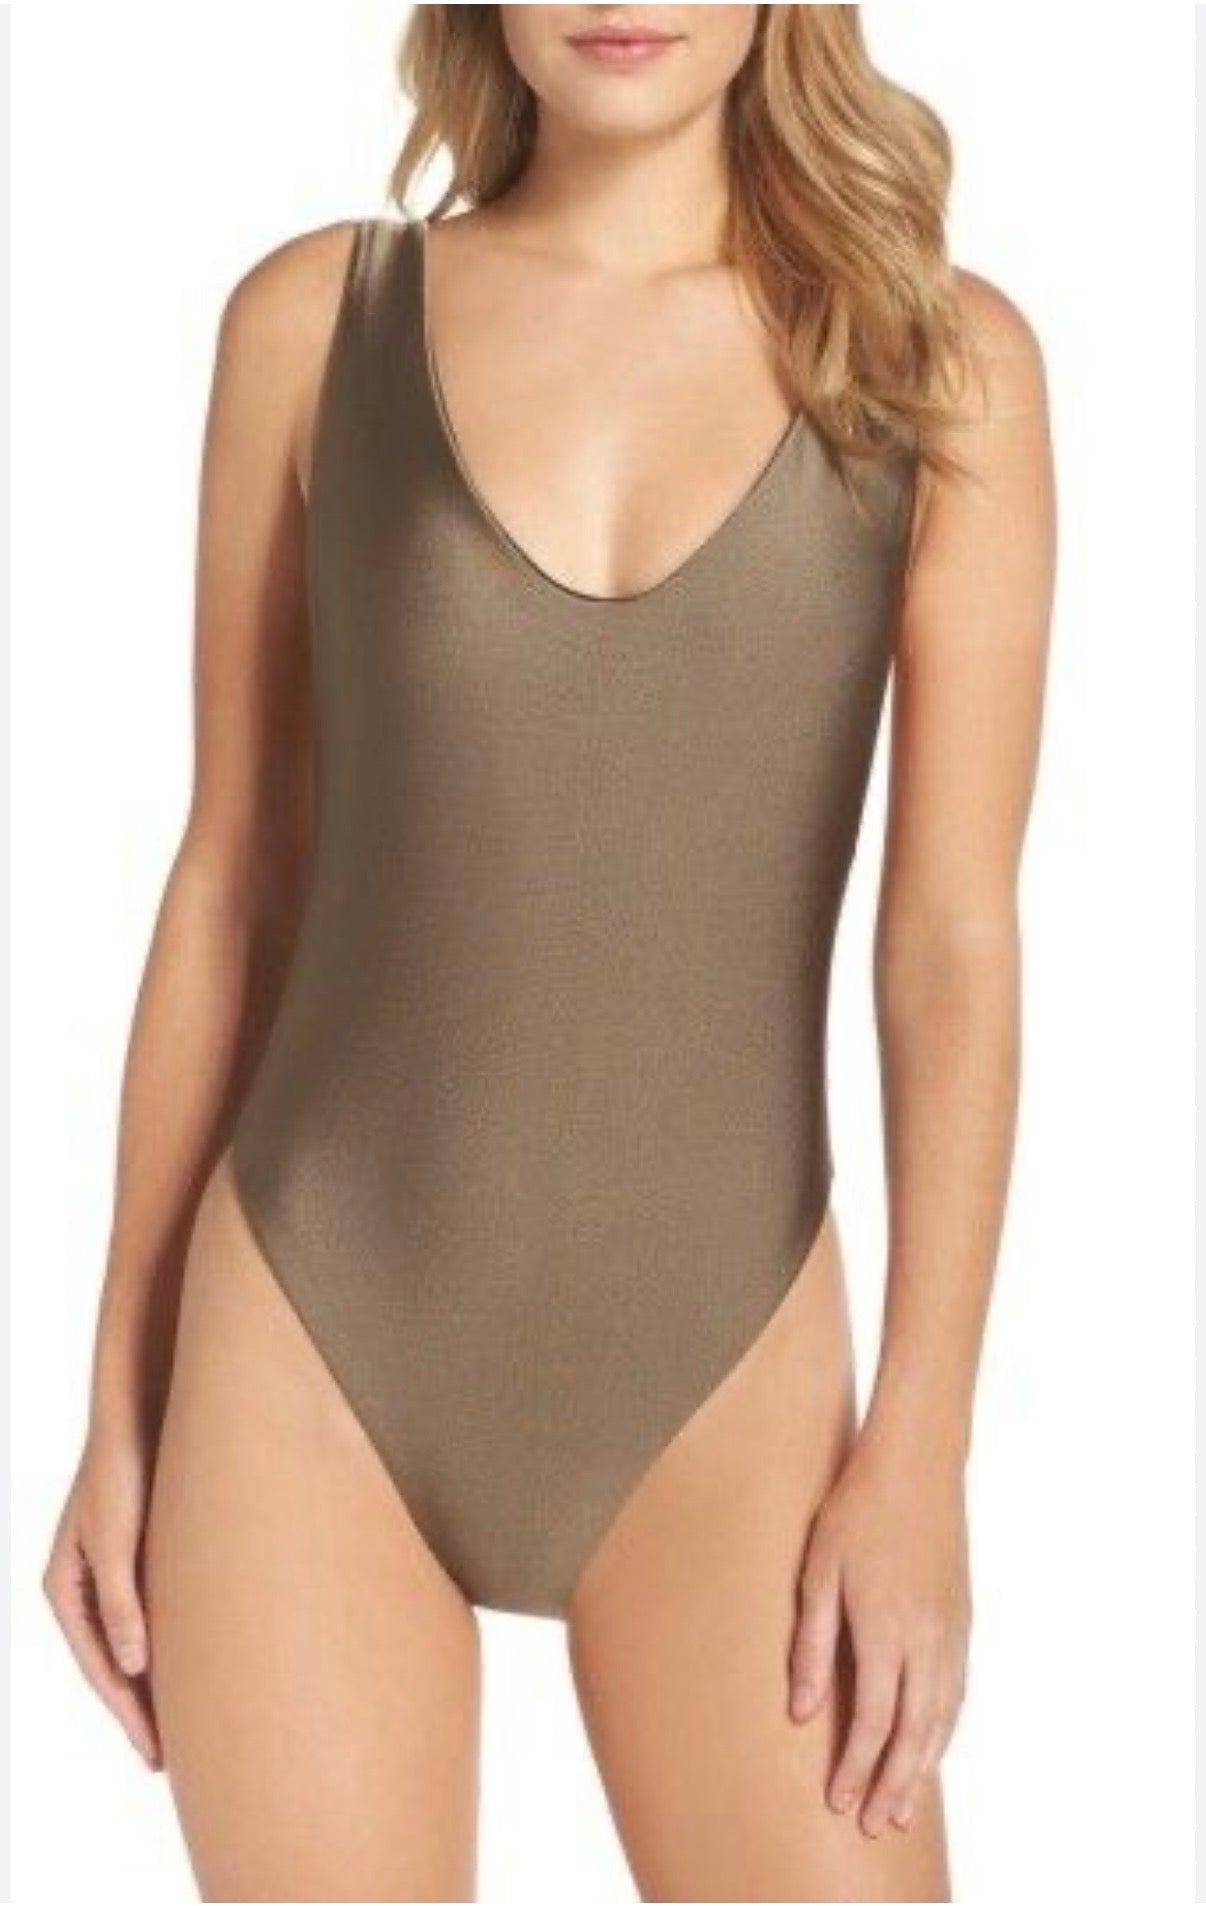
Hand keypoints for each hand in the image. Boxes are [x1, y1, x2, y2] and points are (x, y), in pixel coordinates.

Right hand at [43, 1422, 161, 1768]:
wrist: (144, 1408)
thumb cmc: (124, 1466)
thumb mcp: (117, 1536)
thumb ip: (121, 1601)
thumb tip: (132, 1666)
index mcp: (65, 1586)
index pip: (98, 1667)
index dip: (127, 1714)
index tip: (156, 1755)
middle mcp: (86, 1583)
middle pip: (112, 1662)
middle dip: (139, 1710)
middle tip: (170, 1759)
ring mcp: (114, 1569)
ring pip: (133, 1640)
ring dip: (154, 1681)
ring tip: (184, 1724)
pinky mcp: (142, 1552)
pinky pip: (152, 1613)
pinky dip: (168, 1643)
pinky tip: (192, 1661)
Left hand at [788, 1433, 969, 1835]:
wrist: (916, 1463)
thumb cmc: (856, 1510)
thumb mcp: (817, 1571)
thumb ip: (811, 1644)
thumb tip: (802, 1711)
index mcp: (886, 1630)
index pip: (872, 1721)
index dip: (856, 1768)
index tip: (839, 1804)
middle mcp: (927, 1641)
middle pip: (915, 1734)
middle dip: (895, 1785)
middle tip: (878, 1826)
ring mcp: (952, 1631)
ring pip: (944, 1718)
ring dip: (924, 1766)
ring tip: (906, 1804)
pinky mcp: (963, 1619)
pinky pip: (957, 1690)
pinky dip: (946, 1728)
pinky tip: (933, 1743)